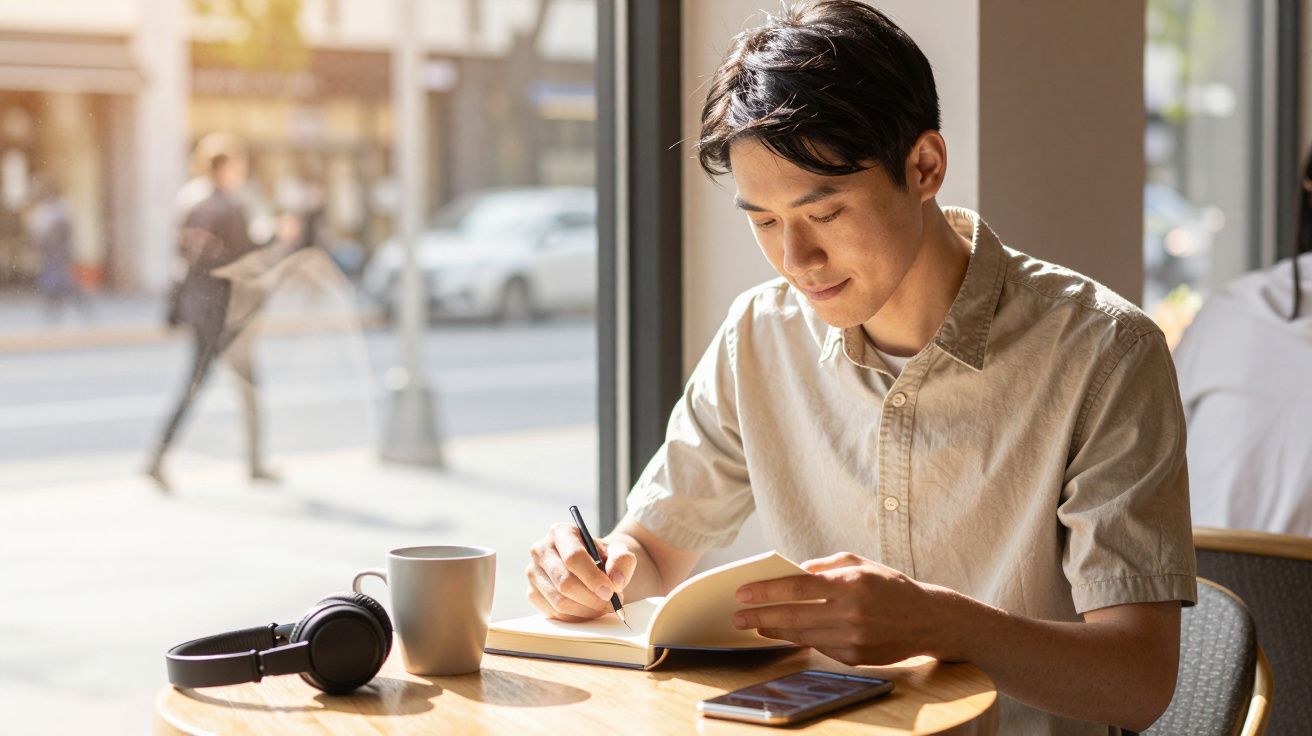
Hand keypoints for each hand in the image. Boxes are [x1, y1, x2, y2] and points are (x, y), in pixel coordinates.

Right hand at [526, 523, 637, 621]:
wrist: (590, 564)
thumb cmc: (602, 556)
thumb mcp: (618, 551)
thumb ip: (622, 561)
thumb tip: (616, 582)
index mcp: (560, 532)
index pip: (573, 558)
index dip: (593, 578)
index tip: (610, 592)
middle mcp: (541, 550)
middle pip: (565, 582)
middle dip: (591, 598)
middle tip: (611, 603)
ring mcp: (533, 572)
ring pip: (559, 601)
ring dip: (586, 610)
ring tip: (603, 607)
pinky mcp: (532, 592)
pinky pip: (554, 613)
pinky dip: (575, 617)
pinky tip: (589, 610)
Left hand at [731, 552, 947, 665]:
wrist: (927, 620)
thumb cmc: (890, 586)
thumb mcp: (860, 563)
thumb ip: (824, 566)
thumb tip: (792, 572)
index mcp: (850, 583)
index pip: (798, 587)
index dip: (767, 591)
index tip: (743, 592)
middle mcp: (851, 613)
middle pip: (794, 616)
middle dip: (760, 616)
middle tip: (737, 616)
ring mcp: (853, 639)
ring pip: (803, 636)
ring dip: (775, 631)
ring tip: (756, 625)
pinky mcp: (856, 657)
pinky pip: (820, 647)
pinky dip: (802, 640)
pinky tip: (786, 634)